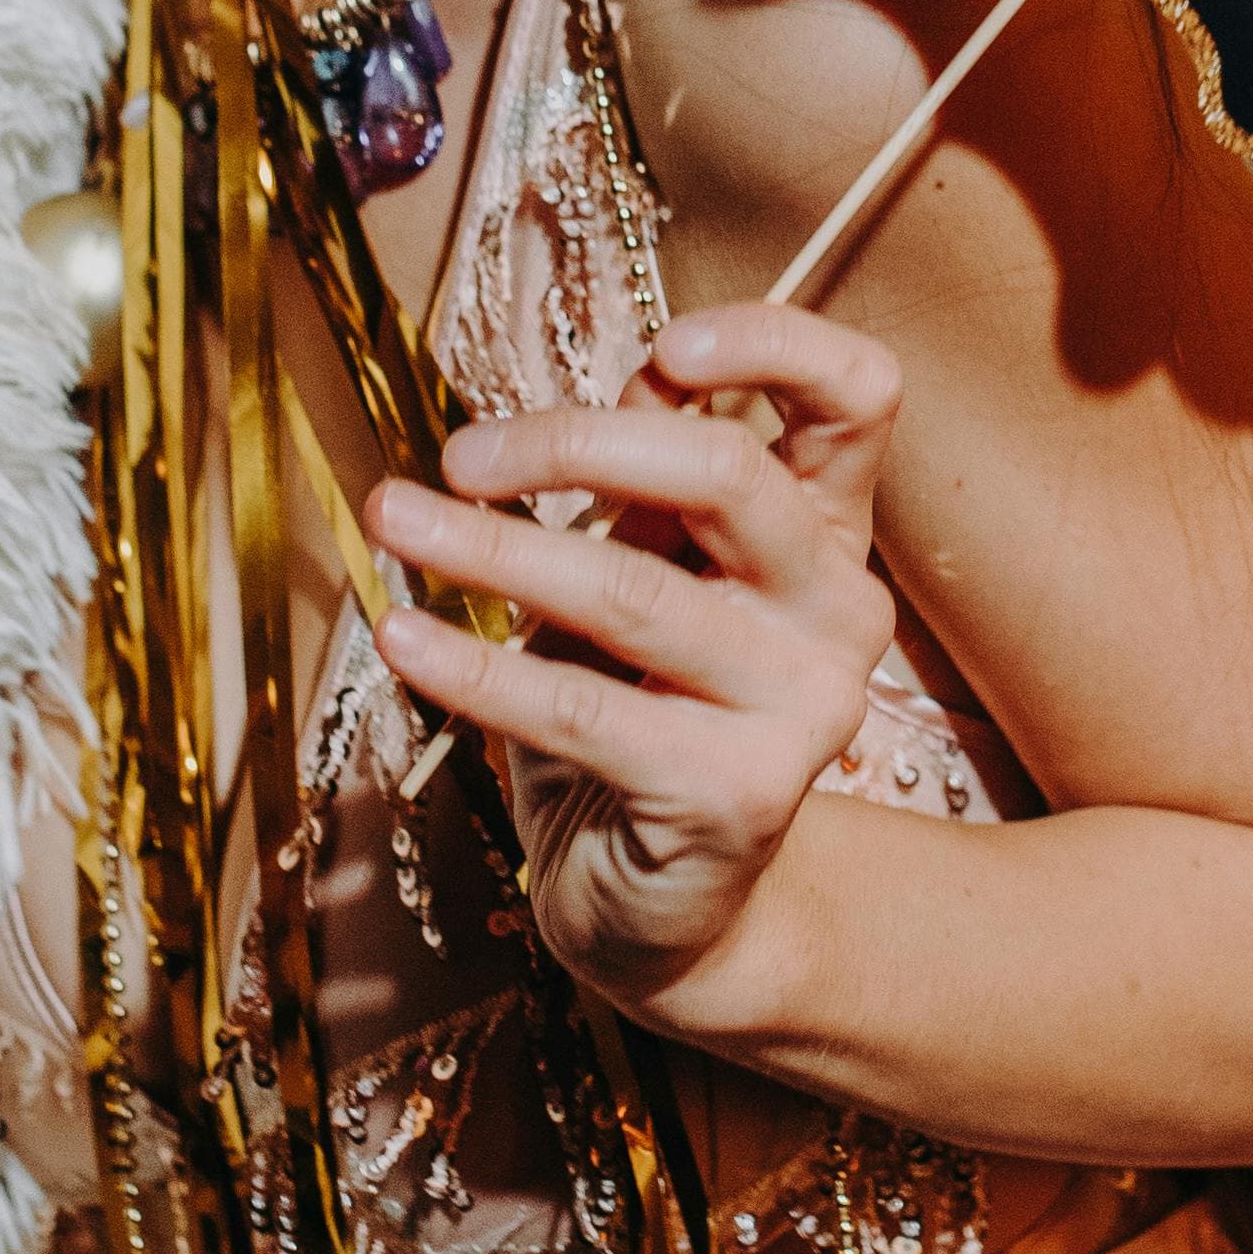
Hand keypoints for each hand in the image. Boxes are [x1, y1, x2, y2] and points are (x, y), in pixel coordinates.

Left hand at [362, 307, 899, 1015]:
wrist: (663, 907)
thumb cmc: (639, 717)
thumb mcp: (645, 576)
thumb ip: (646, 483)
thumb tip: (631, 370)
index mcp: (825, 533)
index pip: (857, 397)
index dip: (774, 346)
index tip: (666, 347)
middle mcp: (837, 610)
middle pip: (729, 473)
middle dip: (577, 443)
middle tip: (462, 455)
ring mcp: (802, 706)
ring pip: (633, 589)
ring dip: (493, 547)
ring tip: (395, 518)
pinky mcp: (738, 794)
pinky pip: (581, 708)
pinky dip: (474, 666)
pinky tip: (403, 636)